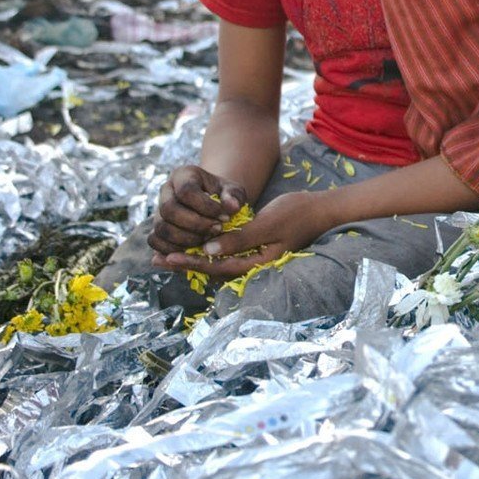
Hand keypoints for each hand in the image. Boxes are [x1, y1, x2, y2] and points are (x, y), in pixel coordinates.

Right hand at [148, 165, 246, 258]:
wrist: (215, 205)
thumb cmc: (225, 197)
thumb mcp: (234, 192)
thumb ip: (234, 197)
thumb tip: (232, 206)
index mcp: (183, 175)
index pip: (186, 191)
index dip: (206, 207)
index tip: (225, 217)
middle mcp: (166, 190)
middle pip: (168, 209)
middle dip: (195, 224)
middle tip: (217, 230)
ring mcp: (158, 210)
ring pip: (161, 228)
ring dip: (186, 239)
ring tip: (208, 240)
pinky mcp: (156, 229)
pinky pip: (155, 242)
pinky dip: (173, 249)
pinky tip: (194, 250)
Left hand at [161, 189, 329, 278]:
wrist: (321, 209)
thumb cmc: (296, 212)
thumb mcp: (267, 222)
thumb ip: (239, 238)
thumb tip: (209, 250)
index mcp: (258, 262)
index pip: (218, 267)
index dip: (192, 263)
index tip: (169, 258)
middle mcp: (254, 265)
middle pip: (214, 269)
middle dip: (185, 264)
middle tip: (157, 260)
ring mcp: (255, 257)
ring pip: (218, 263)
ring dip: (193, 259)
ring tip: (166, 256)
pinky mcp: (255, 249)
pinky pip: (226, 254)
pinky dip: (207, 251)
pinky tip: (193, 246)